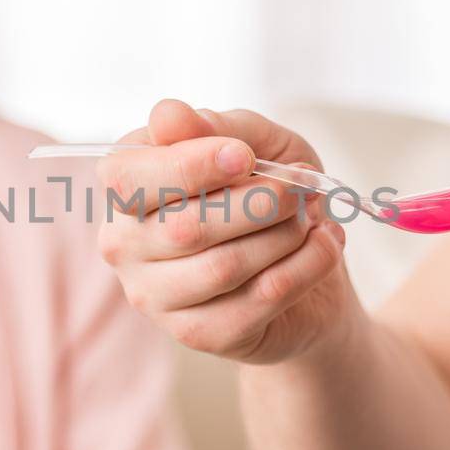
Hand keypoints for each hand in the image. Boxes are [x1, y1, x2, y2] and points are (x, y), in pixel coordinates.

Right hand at [95, 99, 353, 364]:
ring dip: (286, 234)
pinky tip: (324, 246)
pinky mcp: (199, 333)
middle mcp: (124, 244)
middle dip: (260, 201)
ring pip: (224, 267)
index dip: (190, 165)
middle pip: (184, 227)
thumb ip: (217, 127)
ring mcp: (155, 296)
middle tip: (304, 185)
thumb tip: (169, 116)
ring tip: (314, 217)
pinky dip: (307, 266)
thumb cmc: (270, 194)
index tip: (246, 156)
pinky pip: (259, 300)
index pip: (128, 177)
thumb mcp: (260, 144)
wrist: (309, 266)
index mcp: (126, 186)